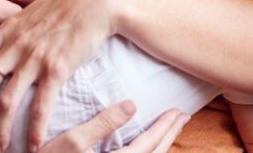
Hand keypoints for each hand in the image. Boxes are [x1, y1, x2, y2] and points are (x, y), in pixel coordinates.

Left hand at [0, 0, 129, 150]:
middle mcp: (15, 47)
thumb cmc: (69, 1)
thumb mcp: (34, 9)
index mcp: (7, 31)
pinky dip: (35, 129)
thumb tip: (9, 35)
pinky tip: (34, 144)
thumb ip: (18, 25)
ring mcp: (34, 58)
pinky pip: (41, 105)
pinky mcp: (57, 68)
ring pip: (6, 101)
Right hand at [41, 101, 188, 152]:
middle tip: (181, 116)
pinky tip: (142, 142)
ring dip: (160, 144)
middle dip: (168, 136)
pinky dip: (145, 151)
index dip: (165, 128)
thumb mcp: (70, 141)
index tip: (178, 111)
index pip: (148, 147)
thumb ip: (102, 124)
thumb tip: (132, 104)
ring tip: (168, 128)